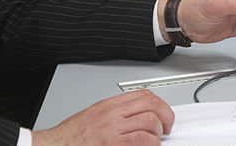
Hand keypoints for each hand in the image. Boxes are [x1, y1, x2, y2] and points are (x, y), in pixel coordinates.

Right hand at [32, 89, 172, 144]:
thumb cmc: (68, 139)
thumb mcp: (92, 117)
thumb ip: (115, 116)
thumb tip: (136, 119)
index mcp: (108, 106)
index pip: (143, 95)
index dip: (158, 104)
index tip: (162, 113)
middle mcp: (111, 114)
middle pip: (151, 105)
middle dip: (165, 116)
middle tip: (167, 128)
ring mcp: (112, 129)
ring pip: (150, 122)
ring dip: (158, 133)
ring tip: (155, 141)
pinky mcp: (113, 145)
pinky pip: (142, 140)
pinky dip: (151, 144)